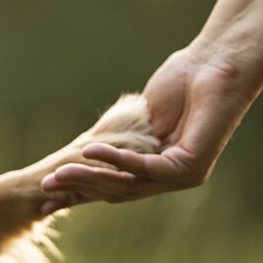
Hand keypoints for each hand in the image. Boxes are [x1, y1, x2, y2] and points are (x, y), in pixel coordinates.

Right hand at [40, 45, 257, 203]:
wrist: (217, 63)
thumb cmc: (183, 81)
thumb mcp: (141, 115)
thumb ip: (120, 138)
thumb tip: (86, 152)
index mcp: (160, 167)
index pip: (115, 186)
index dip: (82, 192)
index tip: (47, 199)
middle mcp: (172, 178)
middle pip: (118, 191)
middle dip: (79, 190)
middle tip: (44, 188)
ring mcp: (184, 177)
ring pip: (128, 184)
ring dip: (90, 178)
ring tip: (58, 175)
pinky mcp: (192, 167)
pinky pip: (145, 167)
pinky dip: (115, 159)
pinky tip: (89, 151)